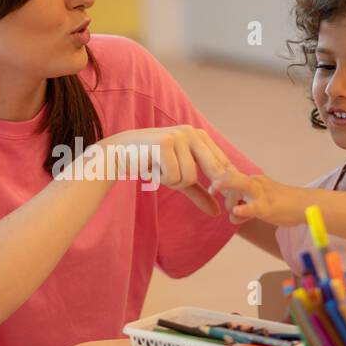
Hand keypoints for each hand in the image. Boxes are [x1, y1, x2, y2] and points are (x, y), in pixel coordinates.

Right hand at [92, 125, 231, 214]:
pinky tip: (151, 168)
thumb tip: (217, 213)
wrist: (121, 152)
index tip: (219, 195)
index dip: (223, 184)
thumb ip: (200, 193)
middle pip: (214, 170)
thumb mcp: (180, 179)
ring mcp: (178, 136)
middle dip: (210, 186)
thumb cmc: (153, 163)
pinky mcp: (164, 143)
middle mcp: (192, 132)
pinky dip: (161, 179)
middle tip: (194, 190)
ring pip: (190, 177)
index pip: (223, 164)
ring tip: (160, 171)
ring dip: (173, 182)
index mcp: (201, 137)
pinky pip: (173, 176)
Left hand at [207, 168, 304, 227]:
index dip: (217, 176)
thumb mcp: (260, 200)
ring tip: (224, 199)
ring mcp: (261, 194)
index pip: (230, 173)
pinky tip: (237, 211)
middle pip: (232, 176)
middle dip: (219, 180)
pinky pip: (253, 207)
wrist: (305, 205)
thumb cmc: (282, 204)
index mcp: (252, 180)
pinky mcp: (267, 207)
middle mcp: (255, 183)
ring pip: (241, 186)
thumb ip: (245, 205)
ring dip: (228, 192)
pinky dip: (244, 209)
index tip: (208, 186)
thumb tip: (233, 214)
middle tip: (211, 188)